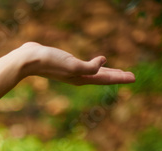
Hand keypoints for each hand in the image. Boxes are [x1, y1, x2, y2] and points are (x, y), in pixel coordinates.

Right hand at [18, 42, 134, 85]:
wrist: (28, 60)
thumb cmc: (49, 62)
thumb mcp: (72, 65)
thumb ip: (89, 67)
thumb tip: (104, 62)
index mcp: (81, 78)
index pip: (105, 79)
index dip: (120, 78)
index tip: (134, 78)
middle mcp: (78, 76)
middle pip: (102, 78)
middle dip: (117, 77)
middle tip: (131, 76)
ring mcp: (72, 70)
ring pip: (95, 72)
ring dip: (107, 72)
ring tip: (117, 72)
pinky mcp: (66, 62)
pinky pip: (86, 65)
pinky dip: (95, 64)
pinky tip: (97, 61)